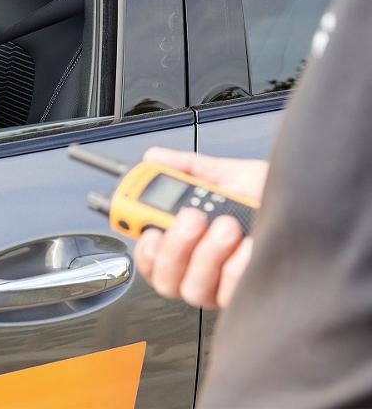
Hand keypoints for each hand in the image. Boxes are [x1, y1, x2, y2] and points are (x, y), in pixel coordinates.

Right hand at [133, 147, 267, 309]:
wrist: (311, 204)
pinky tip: (248, 244)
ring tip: (227, 224)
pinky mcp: (247, 296)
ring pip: (193, 288)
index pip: (149, 258)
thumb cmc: (264, 195)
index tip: (149, 226)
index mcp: (185, 241)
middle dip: (174, 246)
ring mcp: (221, 286)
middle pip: (165, 278)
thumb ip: (185, 167)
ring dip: (207, 254)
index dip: (143, 247)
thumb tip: (155, 158)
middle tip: (191, 217)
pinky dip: (237, 266)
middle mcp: (198, 268)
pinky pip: (230, 292)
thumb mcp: (222, 173)